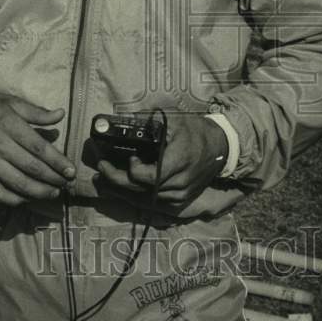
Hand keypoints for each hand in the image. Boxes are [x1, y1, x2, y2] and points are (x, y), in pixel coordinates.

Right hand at [0, 88, 74, 204]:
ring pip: (17, 183)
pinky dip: (15, 200)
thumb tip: (61, 114)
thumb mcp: (10, 102)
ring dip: (38, 192)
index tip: (71, 170)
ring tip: (53, 193)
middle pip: (31, 168)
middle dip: (53, 179)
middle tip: (67, 183)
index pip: (39, 147)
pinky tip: (27, 198)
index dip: (58, 161)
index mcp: (9, 124)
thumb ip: (36, 112)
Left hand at [95, 115, 228, 205]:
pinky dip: (135, 195)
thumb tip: (124, 118)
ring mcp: (180, 195)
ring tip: (104, 178)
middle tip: (101, 168)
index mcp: (179, 162)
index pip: (149, 176)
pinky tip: (120, 187)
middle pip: (142, 189)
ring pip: (145, 198)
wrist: (220, 148)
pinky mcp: (179, 201)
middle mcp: (179, 183)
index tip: (130, 155)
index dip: (134, 169)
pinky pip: (152, 202)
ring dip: (122, 189)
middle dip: (116, 180)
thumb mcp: (175, 121)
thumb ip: (150, 122)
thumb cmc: (196, 132)